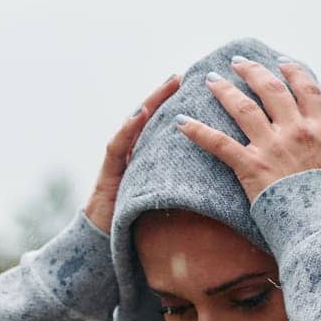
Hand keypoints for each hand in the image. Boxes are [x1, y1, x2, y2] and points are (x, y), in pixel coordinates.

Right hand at [83, 73, 182, 233]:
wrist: (105, 243)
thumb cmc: (138, 225)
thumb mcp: (166, 204)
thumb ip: (183, 191)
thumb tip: (215, 187)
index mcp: (148, 160)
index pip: (163, 129)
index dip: (177, 109)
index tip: (196, 91)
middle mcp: (133, 155)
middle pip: (148, 120)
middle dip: (163, 97)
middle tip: (180, 77)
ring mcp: (119, 162)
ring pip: (134, 127)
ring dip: (148, 105)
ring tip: (163, 87)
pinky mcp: (108, 173)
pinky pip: (118, 148)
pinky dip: (127, 131)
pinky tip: (138, 115)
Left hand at [175, 57, 320, 203]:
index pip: (307, 90)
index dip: (294, 73)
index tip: (282, 63)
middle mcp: (295, 131)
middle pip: (271, 90)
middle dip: (253, 71)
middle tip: (238, 62)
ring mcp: (272, 147)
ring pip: (243, 107)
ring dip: (224, 89)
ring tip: (211, 79)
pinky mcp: (251, 166)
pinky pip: (219, 143)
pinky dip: (198, 131)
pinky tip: (181, 122)